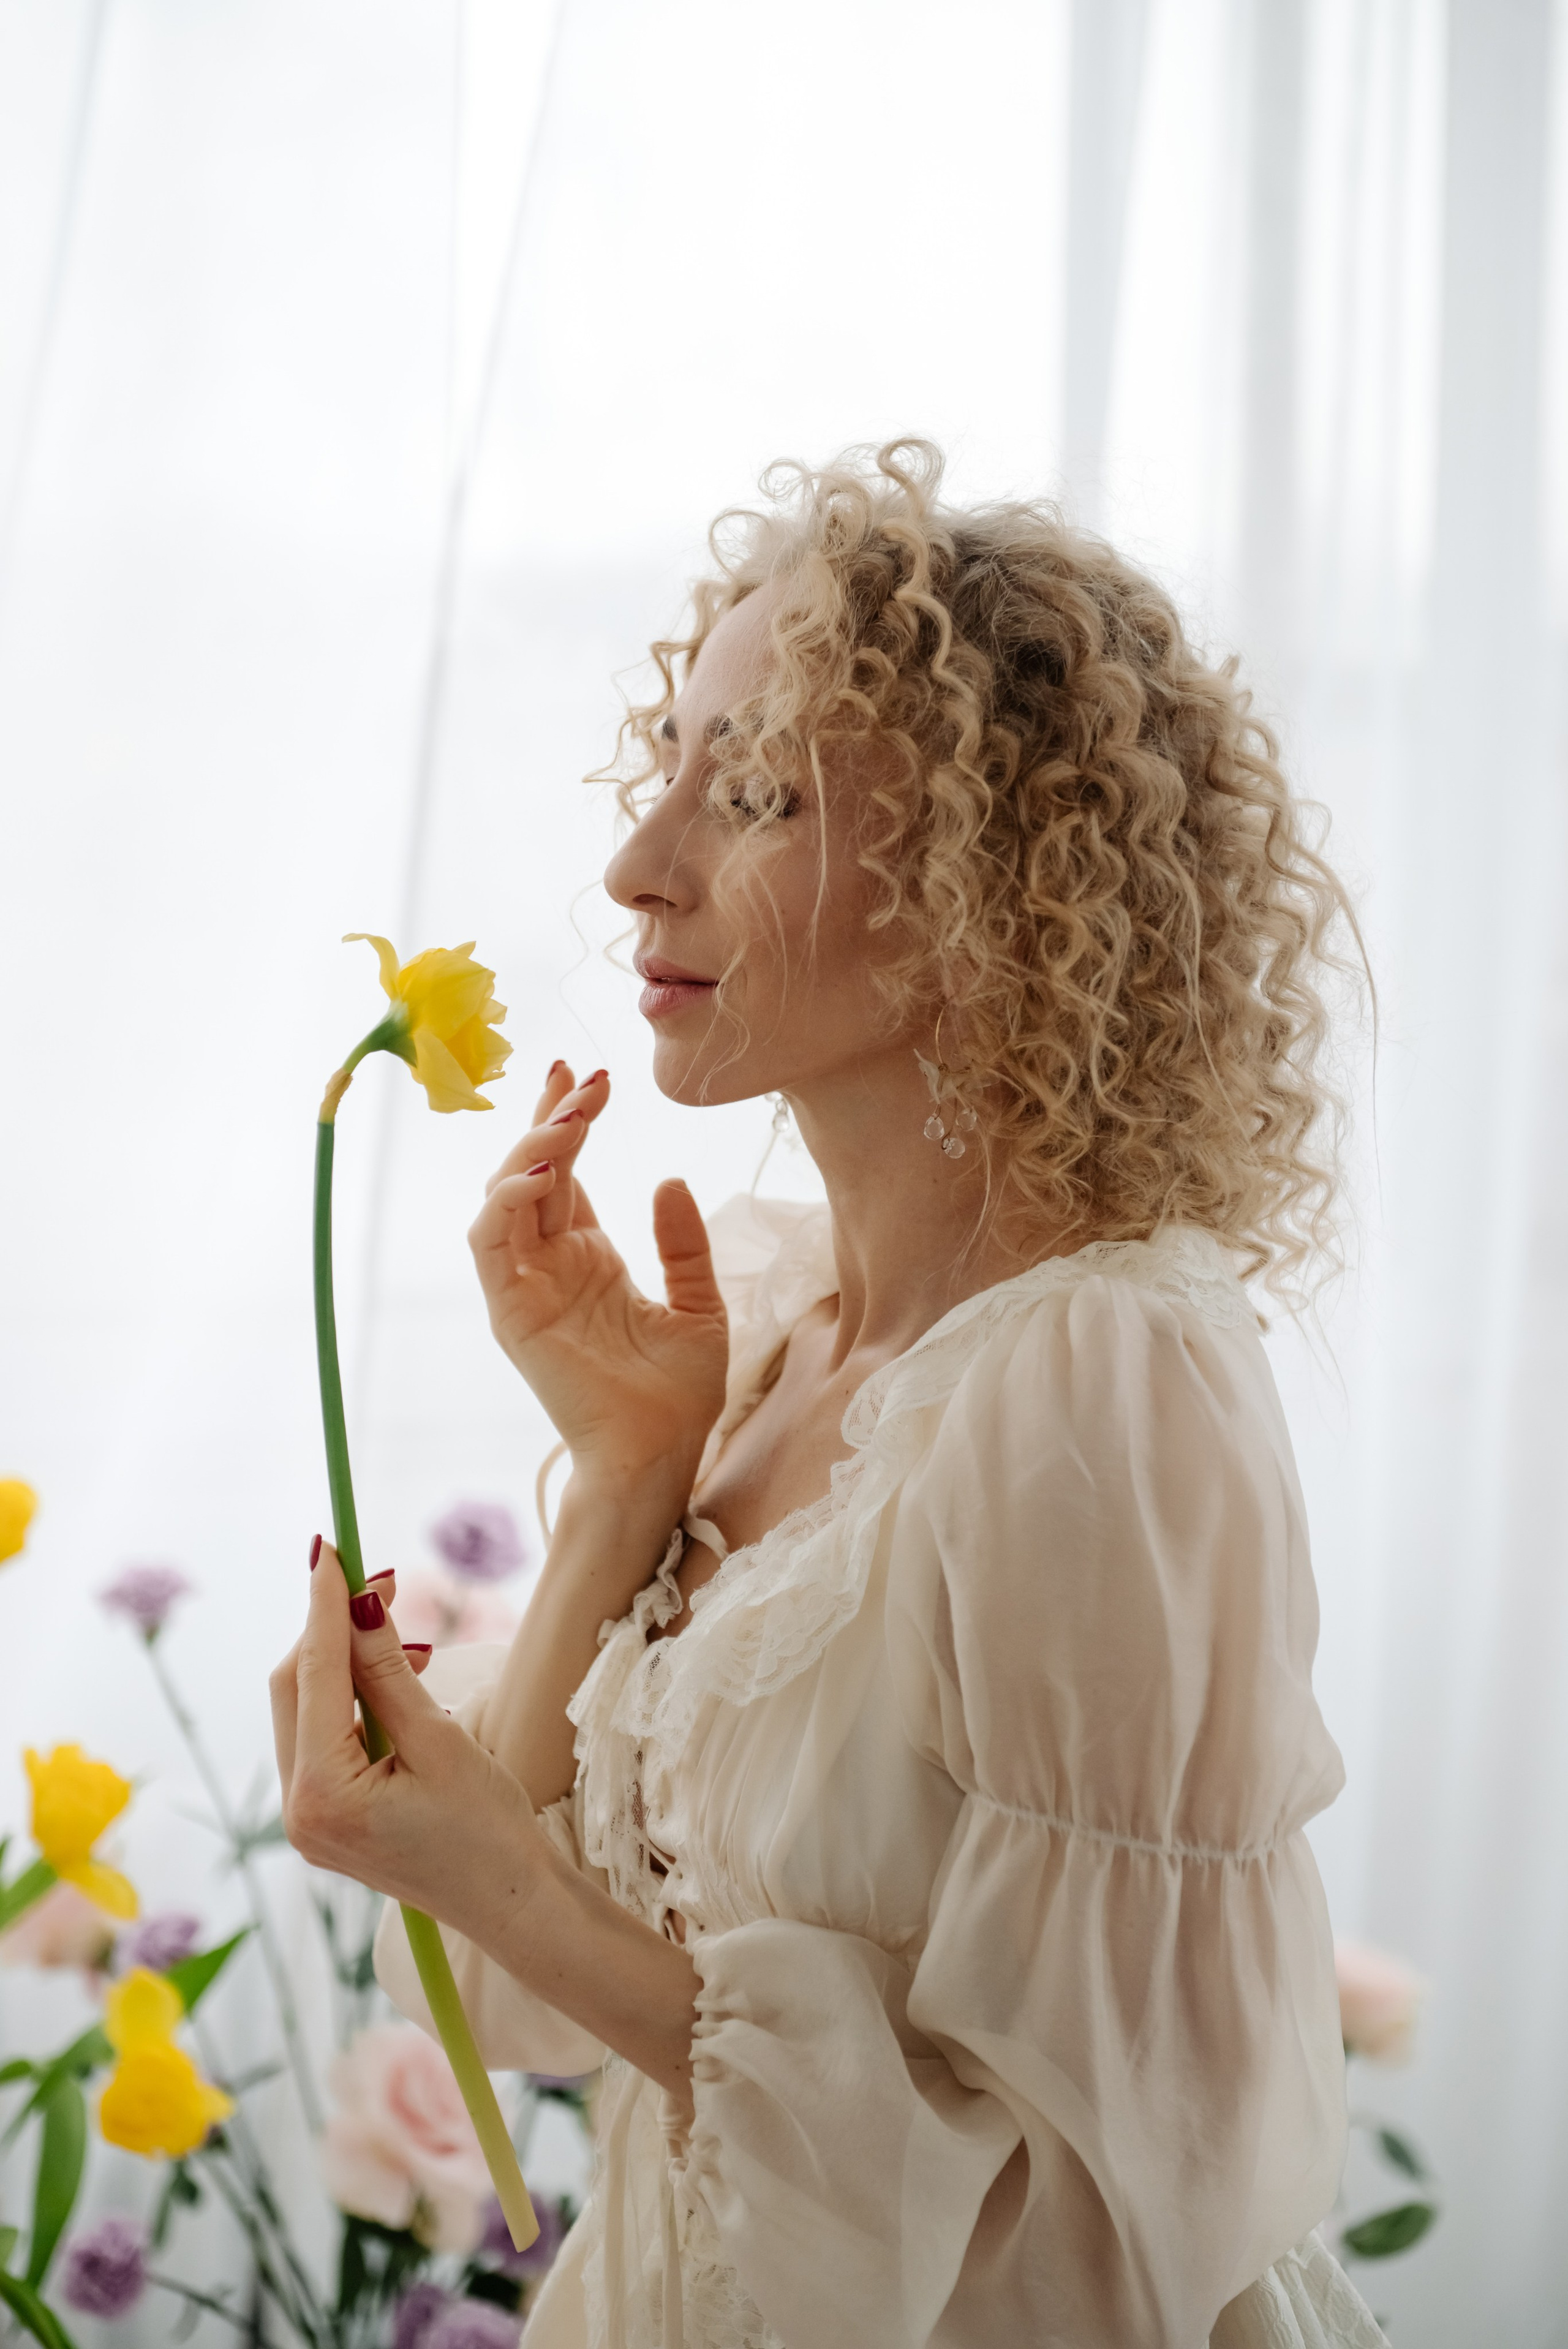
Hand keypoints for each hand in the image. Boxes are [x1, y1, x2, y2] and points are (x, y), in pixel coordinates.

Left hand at [270, 1547, 541, 1941]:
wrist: (510, 1905)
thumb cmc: (488, 1831)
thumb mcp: (440, 1741)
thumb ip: (389, 1672)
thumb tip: (360, 1602)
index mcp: (321, 1793)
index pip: (313, 1673)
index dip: (324, 1604)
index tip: (333, 1547)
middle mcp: (298, 1808)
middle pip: (295, 1688)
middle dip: (331, 1628)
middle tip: (381, 1580)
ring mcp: (307, 1817)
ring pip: (305, 1708)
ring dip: (344, 1660)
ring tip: (401, 1630)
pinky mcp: (325, 1816)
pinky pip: (323, 1735)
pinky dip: (351, 1696)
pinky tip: (396, 1676)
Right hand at [468, 1061, 728, 1493]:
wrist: (660, 1455)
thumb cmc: (677, 1394)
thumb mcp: (700, 1304)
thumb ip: (682, 1244)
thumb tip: (668, 1179)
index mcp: (588, 1258)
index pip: (564, 1172)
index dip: (570, 1121)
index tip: (591, 1075)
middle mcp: (549, 1265)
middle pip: (531, 1171)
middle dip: (551, 1118)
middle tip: (580, 1076)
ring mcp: (525, 1287)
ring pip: (503, 1197)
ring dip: (529, 1149)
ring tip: (569, 1116)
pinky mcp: (511, 1312)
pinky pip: (489, 1245)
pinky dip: (505, 1202)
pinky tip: (543, 1173)